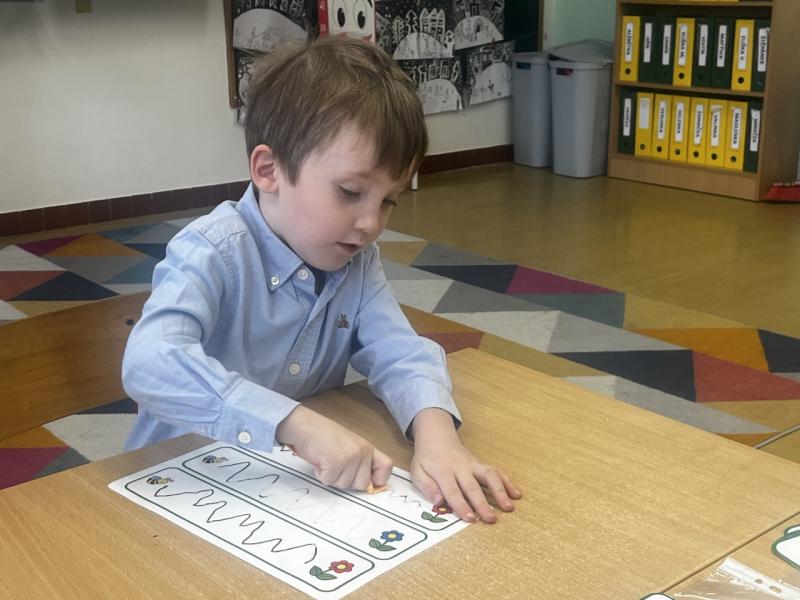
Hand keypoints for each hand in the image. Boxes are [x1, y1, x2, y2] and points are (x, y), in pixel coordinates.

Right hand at [276, 405, 392, 490]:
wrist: (304, 425)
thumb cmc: (322, 436)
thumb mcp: (348, 446)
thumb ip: (359, 461)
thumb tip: (368, 485)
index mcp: (367, 447)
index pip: (386, 466)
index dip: (378, 479)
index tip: (368, 483)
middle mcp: (362, 451)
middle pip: (361, 484)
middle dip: (345, 480)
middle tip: (334, 465)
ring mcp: (350, 456)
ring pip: (344, 485)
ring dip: (331, 476)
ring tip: (326, 459)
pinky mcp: (336, 462)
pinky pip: (329, 481)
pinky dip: (321, 475)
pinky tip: (319, 460)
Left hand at [410, 408, 521, 523]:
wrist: (437, 438)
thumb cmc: (427, 459)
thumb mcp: (417, 472)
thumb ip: (427, 487)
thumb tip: (438, 501)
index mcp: (442, 471)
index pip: (452, 490)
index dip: (461, 505)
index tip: (470, 518)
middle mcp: (460, 467)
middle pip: (473, 486)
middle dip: (482, 503)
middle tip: (491, 519)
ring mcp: (473, 464)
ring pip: (489, 475)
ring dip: (500, 491)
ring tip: (509, 507)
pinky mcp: (481, 464)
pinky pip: (496, 471)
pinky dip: (507, 482)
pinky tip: (516, 494)